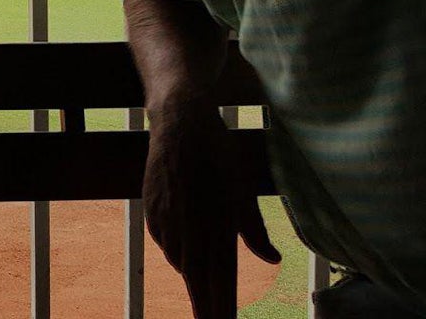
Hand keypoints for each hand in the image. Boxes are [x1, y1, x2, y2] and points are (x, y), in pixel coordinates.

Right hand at [143, 99, 279, 318]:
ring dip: (194, 275)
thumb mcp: (244, 192)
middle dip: (206, 307)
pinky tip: (188, 247)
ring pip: (181, 261)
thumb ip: (255, 230)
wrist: (180, 124)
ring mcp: (166, 222)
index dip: (219, 309)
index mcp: (215, 228)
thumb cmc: (220, 156)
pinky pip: (167, 244)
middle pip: (196, 281)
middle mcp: (188, 230)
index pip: (217, 282)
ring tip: (207, 286)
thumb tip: (273, 259)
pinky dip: (178, 251)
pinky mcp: (151, 213)